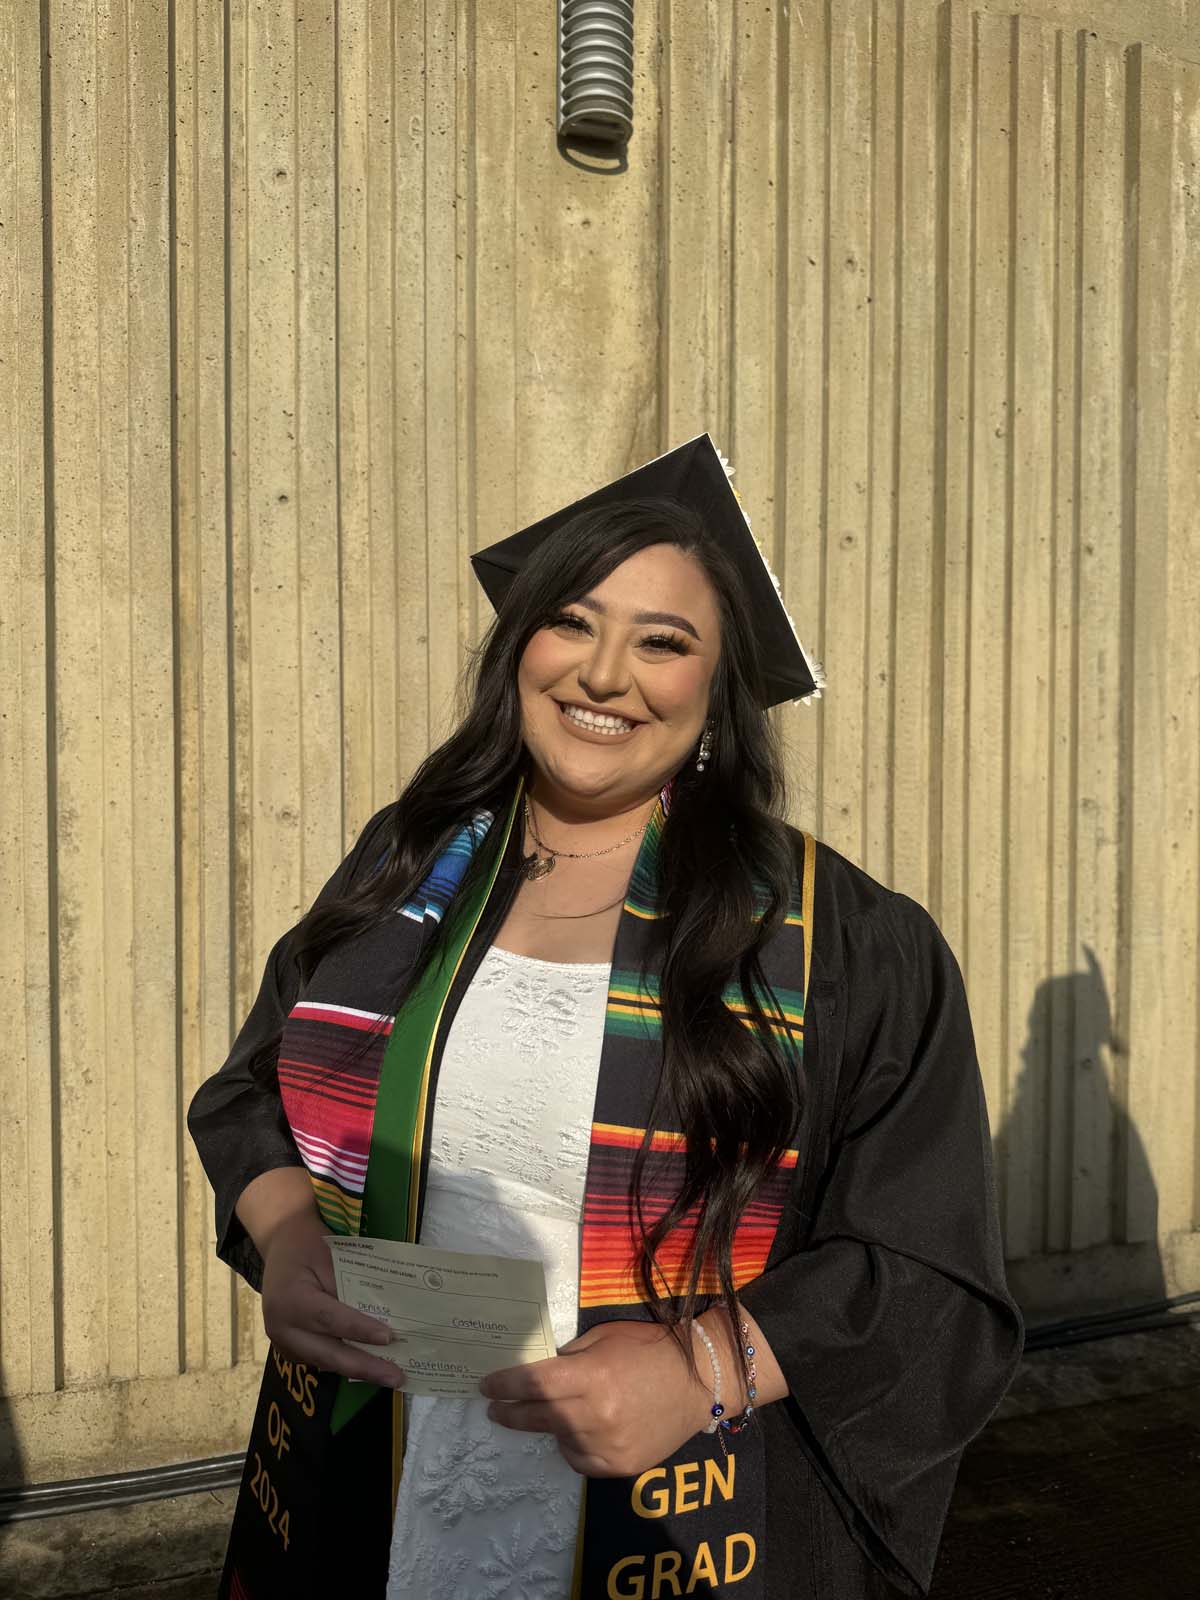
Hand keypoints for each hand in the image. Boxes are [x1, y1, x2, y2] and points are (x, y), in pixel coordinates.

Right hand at [260, 1209, 404, 1387]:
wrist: (281, 1243)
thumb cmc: (308, 1244)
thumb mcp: (330, 1255)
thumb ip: (349, 1286)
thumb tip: (379, 1316)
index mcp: (290, 1300)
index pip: (330, 1320)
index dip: (360, 1330)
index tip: (389, 1338)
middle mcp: (281, 1327)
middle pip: (327, 1353)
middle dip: (364, 1367)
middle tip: (396, 1378)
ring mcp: (282, 1342)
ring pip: (324, 1362)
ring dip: (358, 1369)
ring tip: (390, 1376)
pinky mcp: (289, 1347)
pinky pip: (319, 1359)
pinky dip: (345, 1363)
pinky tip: (371, 1365)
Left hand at [479, 1320, 712, 1476]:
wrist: (699, 1380)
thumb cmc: (650, 1349)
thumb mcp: (605, 1338)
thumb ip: (571, 1358)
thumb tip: (542, 1372)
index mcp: (591, 1377)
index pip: (533, 1384)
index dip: (504, 1385)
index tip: (485, 1386)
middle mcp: (595, 1415)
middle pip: (537, 1417)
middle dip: (510, 1412)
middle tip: (494, 1409)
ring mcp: (607, 1445)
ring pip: (559, 1440)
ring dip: (551, 1426)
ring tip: (558, 1412)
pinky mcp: (620, 1466)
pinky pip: (580, 1460)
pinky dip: (574, 1445)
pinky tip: (580, 1431)